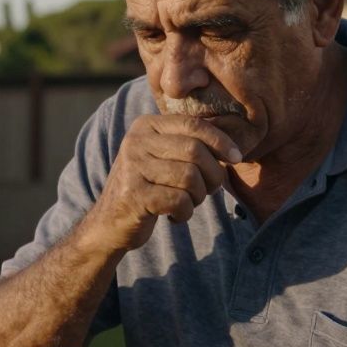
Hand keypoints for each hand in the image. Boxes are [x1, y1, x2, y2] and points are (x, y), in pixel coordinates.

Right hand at [84, 114, 241, 252]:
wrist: (110, 222)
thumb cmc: (148, 188)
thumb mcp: (162, 157)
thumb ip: (187, 144)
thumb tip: (232, 145)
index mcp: (146, 126)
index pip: (193, 124)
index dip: (221, 141)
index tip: (236, 158)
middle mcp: (136, 142)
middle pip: (195, 151)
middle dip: (212, 175)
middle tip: (208, 191)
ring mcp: (133, 167)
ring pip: (190, 177)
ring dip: (198, 196)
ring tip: (188, 203)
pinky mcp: (134, 195)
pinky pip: (179, 201)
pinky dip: (185, 213)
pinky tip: (175, 216)